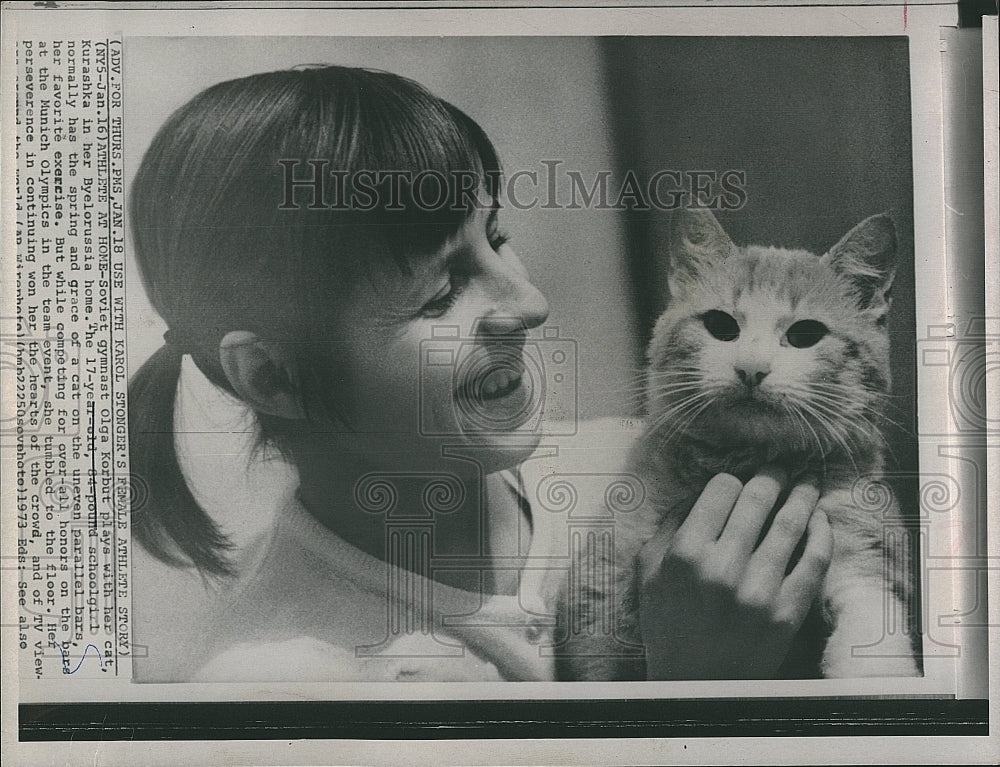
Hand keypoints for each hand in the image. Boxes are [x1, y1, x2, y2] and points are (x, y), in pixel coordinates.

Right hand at [637, 468, 831, 679]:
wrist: (696, 688)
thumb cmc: (668, 627)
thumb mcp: (649, 574)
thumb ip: (669, 527)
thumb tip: (700, 493)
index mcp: (686, 553)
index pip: (721, 490)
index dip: (732, 480)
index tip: (738, 483)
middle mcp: (723, 567)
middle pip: (758, 498)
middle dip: (772, 475)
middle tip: (780, 467)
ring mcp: (760, 590)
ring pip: (791, 523)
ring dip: (803, 494)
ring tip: (808, 481)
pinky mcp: (788, 612)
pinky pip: (814, 560)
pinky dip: (821, 533)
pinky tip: (820, 520)